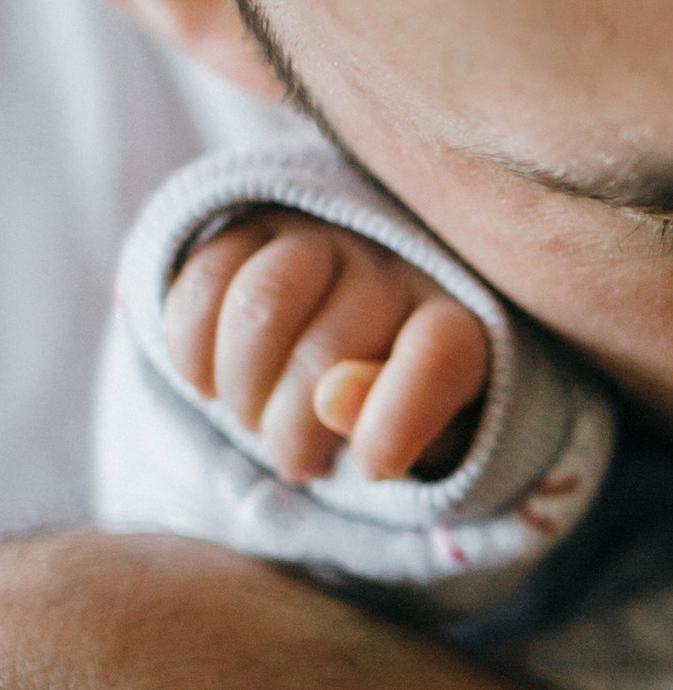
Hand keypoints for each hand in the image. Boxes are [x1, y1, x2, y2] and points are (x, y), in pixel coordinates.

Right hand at [164, 206, 489, 483]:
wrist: (360, 340)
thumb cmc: (407, 404)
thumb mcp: (429, 436)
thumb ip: (405, 427)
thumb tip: (335, 400)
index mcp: (462, 320)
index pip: (437, 355)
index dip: (401, 416)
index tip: (370, 466)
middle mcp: (398, 260)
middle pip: (328, 348)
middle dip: (293, 429)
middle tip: (298, 463)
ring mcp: (323, 232)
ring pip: (261, 304)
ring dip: (242, 387)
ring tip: (251, 420)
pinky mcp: (253, 223)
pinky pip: (205, 279)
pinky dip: (192, 349)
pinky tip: (207, 383)